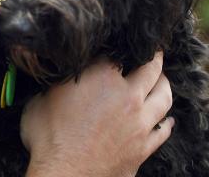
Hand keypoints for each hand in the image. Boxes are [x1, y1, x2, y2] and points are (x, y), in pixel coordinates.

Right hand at [21, 52, 173, 176]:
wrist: (65, 176)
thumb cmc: (48, 137)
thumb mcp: (40, 99)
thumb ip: (53, 82)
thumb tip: (48, 72)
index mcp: (101, 76)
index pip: (115, 52)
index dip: (114, 47)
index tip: (113, 45)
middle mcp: (127, 95)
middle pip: (151, 70)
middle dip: (154, 57)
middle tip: (154, 52)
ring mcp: (139, 122)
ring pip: (164, 97)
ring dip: (165, 85)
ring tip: (163, 80)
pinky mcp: (143, 147)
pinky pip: (163, 131)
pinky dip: (167, 122)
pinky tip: (168, 120)